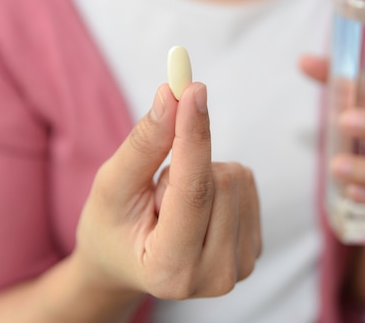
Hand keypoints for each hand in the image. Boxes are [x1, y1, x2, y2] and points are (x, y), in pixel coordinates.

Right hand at [75, 83, 261, 300]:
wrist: (126, 265)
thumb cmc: (110, 227)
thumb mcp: (112, 186)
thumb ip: (143, 144)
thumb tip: (171, 96)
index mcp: (170, 270)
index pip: (193, 192)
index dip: (193, 135)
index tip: (192, 88)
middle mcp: (214, 276)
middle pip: (219, 179)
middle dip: (185, 163)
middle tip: (156, 190)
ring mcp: (240, 266)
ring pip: (236, 177)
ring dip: (201, 173)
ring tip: (172, 204)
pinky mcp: (254, 248)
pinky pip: (246, 183)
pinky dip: (217, 181)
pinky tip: (195, 208)